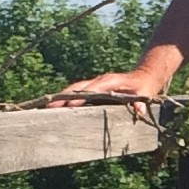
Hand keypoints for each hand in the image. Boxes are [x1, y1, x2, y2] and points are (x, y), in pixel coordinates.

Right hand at [47, 64, 168, 111]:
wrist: (144, 77)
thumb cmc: (143, 88)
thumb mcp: (145, 95)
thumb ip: (141, 103)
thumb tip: (139, 111)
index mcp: (108, 82)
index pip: (90, 90)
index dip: (78, 97)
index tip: (66, 105)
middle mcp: (97, 82)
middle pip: (75, 89)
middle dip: (60, 97)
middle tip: (45, 108)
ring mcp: (92, 85)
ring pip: (71, 90)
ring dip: (58, 99)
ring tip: (42, 110)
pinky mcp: (91, 90)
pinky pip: (74, 94)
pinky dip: (63, 100)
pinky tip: (53, 110)